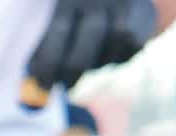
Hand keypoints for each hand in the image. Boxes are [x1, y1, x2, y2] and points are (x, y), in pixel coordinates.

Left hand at [22, 0, 156, 108]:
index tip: (44, 86)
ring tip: (93, 57)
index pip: (59, 31)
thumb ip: (44, 53)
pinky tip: (111, 50)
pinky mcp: (143, 18)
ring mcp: (122, 7)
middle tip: (66, 85)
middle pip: (90, 36)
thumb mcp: (60, 24)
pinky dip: (116, 59)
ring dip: (98, 62)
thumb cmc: (80, 17)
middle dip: (75, 68)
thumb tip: (32, 87)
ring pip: (112, 47)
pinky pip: (127, 52)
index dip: (50, 62)